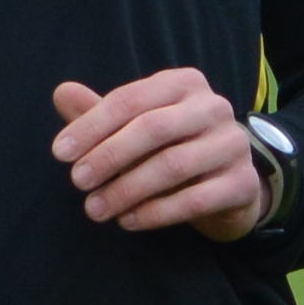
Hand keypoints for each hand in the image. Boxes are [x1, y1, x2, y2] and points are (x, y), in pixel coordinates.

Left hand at [48, 67, 267, 240]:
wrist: (227, 184)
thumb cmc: (170, 147)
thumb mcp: (134, 127)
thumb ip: (98, 113)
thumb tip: (61, 92)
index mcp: (184, 83)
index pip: (131, 99)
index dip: (92, 125)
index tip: (60, 153)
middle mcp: (213, 107)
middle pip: (153, 128)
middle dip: (109, 156)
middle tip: (77, 181)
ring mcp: (233, 144)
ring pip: (173, 166)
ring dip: (127, 190)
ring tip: (96, 209)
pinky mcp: (243, 183)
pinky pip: (194, 199)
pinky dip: (155, 213)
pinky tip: (128, 221)